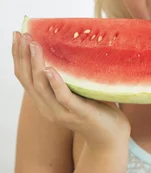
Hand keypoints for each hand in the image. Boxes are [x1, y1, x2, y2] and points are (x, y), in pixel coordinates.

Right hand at [12, 31, 131, 152]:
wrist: (110, 138)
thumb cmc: (95, 109)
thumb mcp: (76, 89)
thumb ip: (67, 75)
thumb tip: (66, 45)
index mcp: (45, 101)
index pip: (25, 77)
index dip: (18, 56)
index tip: (17, 35)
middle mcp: (48, 107)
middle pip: (28, 79)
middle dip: (22, 55)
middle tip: (21, 34)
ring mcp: (61, 111)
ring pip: (41, 86)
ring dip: (36, 64)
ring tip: (34, 45)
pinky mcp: (78, 113)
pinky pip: (63, 97)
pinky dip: (55, 83)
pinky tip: (49, 69)